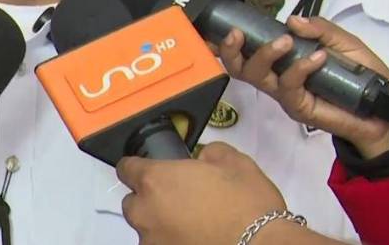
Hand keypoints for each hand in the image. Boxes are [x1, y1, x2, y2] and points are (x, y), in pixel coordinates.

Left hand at [117, 143, 306, 244]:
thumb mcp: (234, 161)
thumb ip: (209, 153)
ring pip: (146, 228)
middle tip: (178, 198)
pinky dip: (171, 241)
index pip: (126, 168)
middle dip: (149, 198)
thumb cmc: (246, 200)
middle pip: (133, 202)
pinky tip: (195, 238)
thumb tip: (202, 159)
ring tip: (190, 223)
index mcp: (155, 181)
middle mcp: (145, 213)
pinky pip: (160, 244)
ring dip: (160, 223)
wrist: (262, 244)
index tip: (152, 169)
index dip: (137, 166)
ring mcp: (153, 242)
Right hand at [219, 15, 388, 157]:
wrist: (384, 108)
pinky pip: (289, 88)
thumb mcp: (344, 41)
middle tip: (237, 33)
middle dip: (231, 50)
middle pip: (240, 68)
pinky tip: (319, 58)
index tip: (221, 25)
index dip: (228, 42)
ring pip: (257, 78)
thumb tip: (291, 20)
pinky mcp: (299, 109)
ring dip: (265, 54)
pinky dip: (301, 68)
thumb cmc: (362, 73)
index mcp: (284, 60)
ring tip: (286, 41)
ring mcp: (286, 95)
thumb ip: (320, 29)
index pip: (248, 51)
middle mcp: (278, 78)